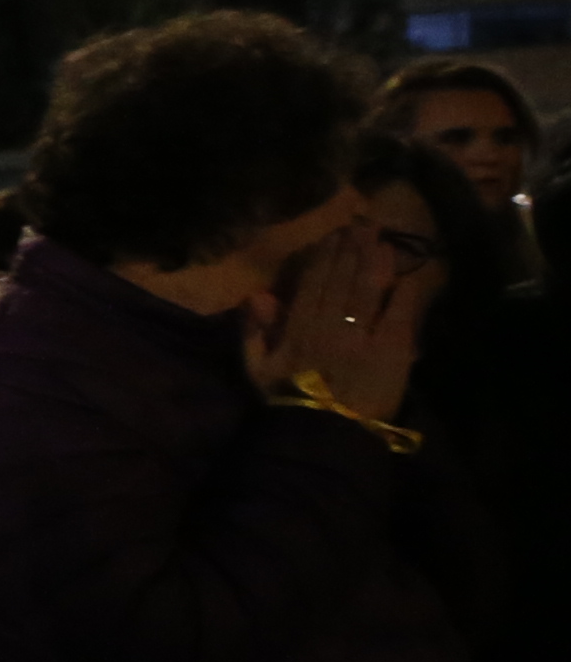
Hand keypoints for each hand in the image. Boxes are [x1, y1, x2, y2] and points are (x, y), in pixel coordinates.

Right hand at [244, 222, 425, 423]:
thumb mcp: (257, 369)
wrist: (324, 436)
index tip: (334, 235)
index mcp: (298, 328)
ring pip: (368, 290)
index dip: (325, 256)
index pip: (313, 283)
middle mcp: (330, 324)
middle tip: (363, 225)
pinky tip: (407, 276)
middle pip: (343, 279)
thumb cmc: (288, 402)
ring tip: (383, 240)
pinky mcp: (391, 351)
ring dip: (376, 262)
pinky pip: (398, 315)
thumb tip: (256, 295)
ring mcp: (362, 336)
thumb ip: (254, 332)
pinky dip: (403, 294)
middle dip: (353, 250)